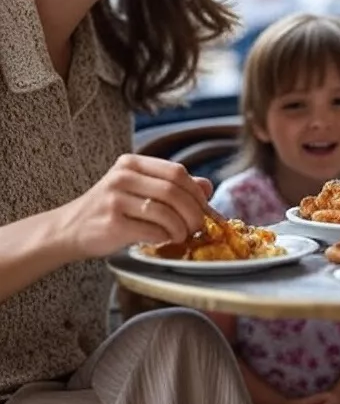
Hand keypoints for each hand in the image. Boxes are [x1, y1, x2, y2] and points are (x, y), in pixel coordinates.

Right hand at [57, 154, 211, 259]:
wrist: (68, 230)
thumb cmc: (111, 209)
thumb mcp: (139, 189)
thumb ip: (172, 185)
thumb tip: (207, 187)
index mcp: (132, 163)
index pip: (176, 172)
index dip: (196, 192)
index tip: (205, 208)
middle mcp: (122, 177)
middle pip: (173, 191)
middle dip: (193, 212)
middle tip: (198, 226)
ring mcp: (114, 199)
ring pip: (165, 212)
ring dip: (181, 228)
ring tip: (181, 235)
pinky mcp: (110, 223)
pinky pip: (151, 230)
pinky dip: (164, 237)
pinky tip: (163, 240)